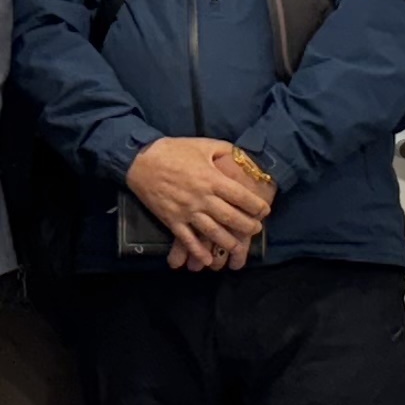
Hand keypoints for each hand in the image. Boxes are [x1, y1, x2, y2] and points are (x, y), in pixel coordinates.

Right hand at [126, 136, 275, 271]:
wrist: (140, 160)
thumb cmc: (173, 150)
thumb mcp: (203, 144)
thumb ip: (225, 150)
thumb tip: (241, 156)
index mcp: (212, 179)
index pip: (241, 196)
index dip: (256, 206)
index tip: (264, 211)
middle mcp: (202, 198)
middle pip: (231, 217)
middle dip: (247, 226)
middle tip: (255, 230)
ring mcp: (186, 211)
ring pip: (213, 232)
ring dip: (227, 242)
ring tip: (237, 248)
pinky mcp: (172, 220)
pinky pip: (187, 239)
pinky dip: (198, 251)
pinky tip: (207, 260)